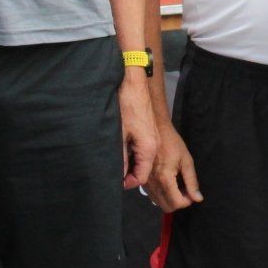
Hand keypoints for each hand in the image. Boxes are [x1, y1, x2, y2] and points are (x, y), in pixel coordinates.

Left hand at [118, 70, 157, 190]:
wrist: (134, 85)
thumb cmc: (127, 108)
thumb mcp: (119, 136)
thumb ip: (120, 158)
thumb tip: (118, 176)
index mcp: (149, 149)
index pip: (141, 176)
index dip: (128, 182)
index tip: (115, 181)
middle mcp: (154, 146)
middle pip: (143, 169)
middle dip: (129, 174)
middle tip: (113, 171)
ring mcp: (153, 139)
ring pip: (143, 160)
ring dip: (130, 163)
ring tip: (115, 160)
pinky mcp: (149, 133)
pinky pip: (142, 150)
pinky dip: (132, 153)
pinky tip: (121, 148)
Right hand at [146, 116, 200, 210]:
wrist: (155, 132)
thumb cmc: (172, 143)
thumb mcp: (186, 160)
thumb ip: (192, 181)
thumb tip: (197, 198)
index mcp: (164, 179)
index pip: (176, 203)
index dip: (187, 201)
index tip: (191, 191)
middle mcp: (153, 184)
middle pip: (167, 207)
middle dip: (179, 201)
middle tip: (185, 189)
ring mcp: (146, 184)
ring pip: (159, 203)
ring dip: (170, 198)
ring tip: (177, 184)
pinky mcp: (143, 182)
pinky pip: (153, 197)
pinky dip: (162, 195)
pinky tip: (168, 182)